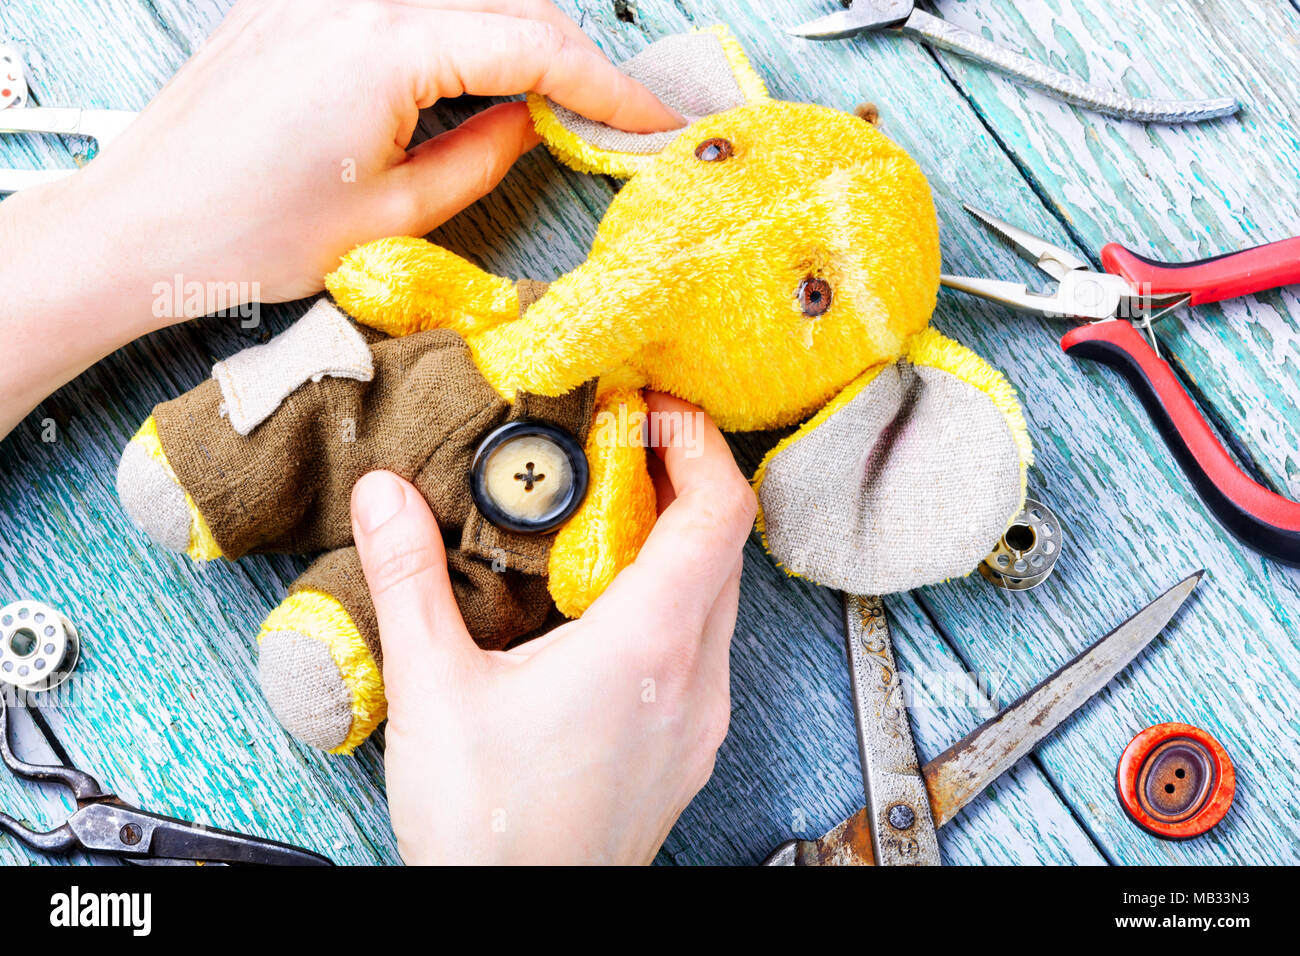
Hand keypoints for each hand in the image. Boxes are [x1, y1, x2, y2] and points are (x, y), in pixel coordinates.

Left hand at [0, 0, 679, 434]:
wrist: (138, 229)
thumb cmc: (246, 235)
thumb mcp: (392, 215)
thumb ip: (482, 157)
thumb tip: (535, 122)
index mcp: (386, 45)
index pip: (536, 46)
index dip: (612, 87)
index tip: (654, 120)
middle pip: (507, 3)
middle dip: (573, 57)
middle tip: (614, 114)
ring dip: (518, 38)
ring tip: (553, 99)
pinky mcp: (296, 3)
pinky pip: (406, 3)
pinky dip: (458, 30)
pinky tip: (475, 72)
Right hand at [352, 394, 754, 863]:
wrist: (513, 923)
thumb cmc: (487, 826)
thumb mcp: (435, 690)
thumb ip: (409, 578)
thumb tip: (386, 493)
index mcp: (650, 644)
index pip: (719, 510)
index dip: (698, 442)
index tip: (651, 410)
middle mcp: (696, 676)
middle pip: (726, 545)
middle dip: (683, 479)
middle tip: (620, 448)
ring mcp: (700, 717)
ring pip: (721, 597)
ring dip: (680, 541)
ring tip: (607, 517)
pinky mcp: (686, 747)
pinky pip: (706, 645)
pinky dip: (674, 598)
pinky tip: (607, 609)